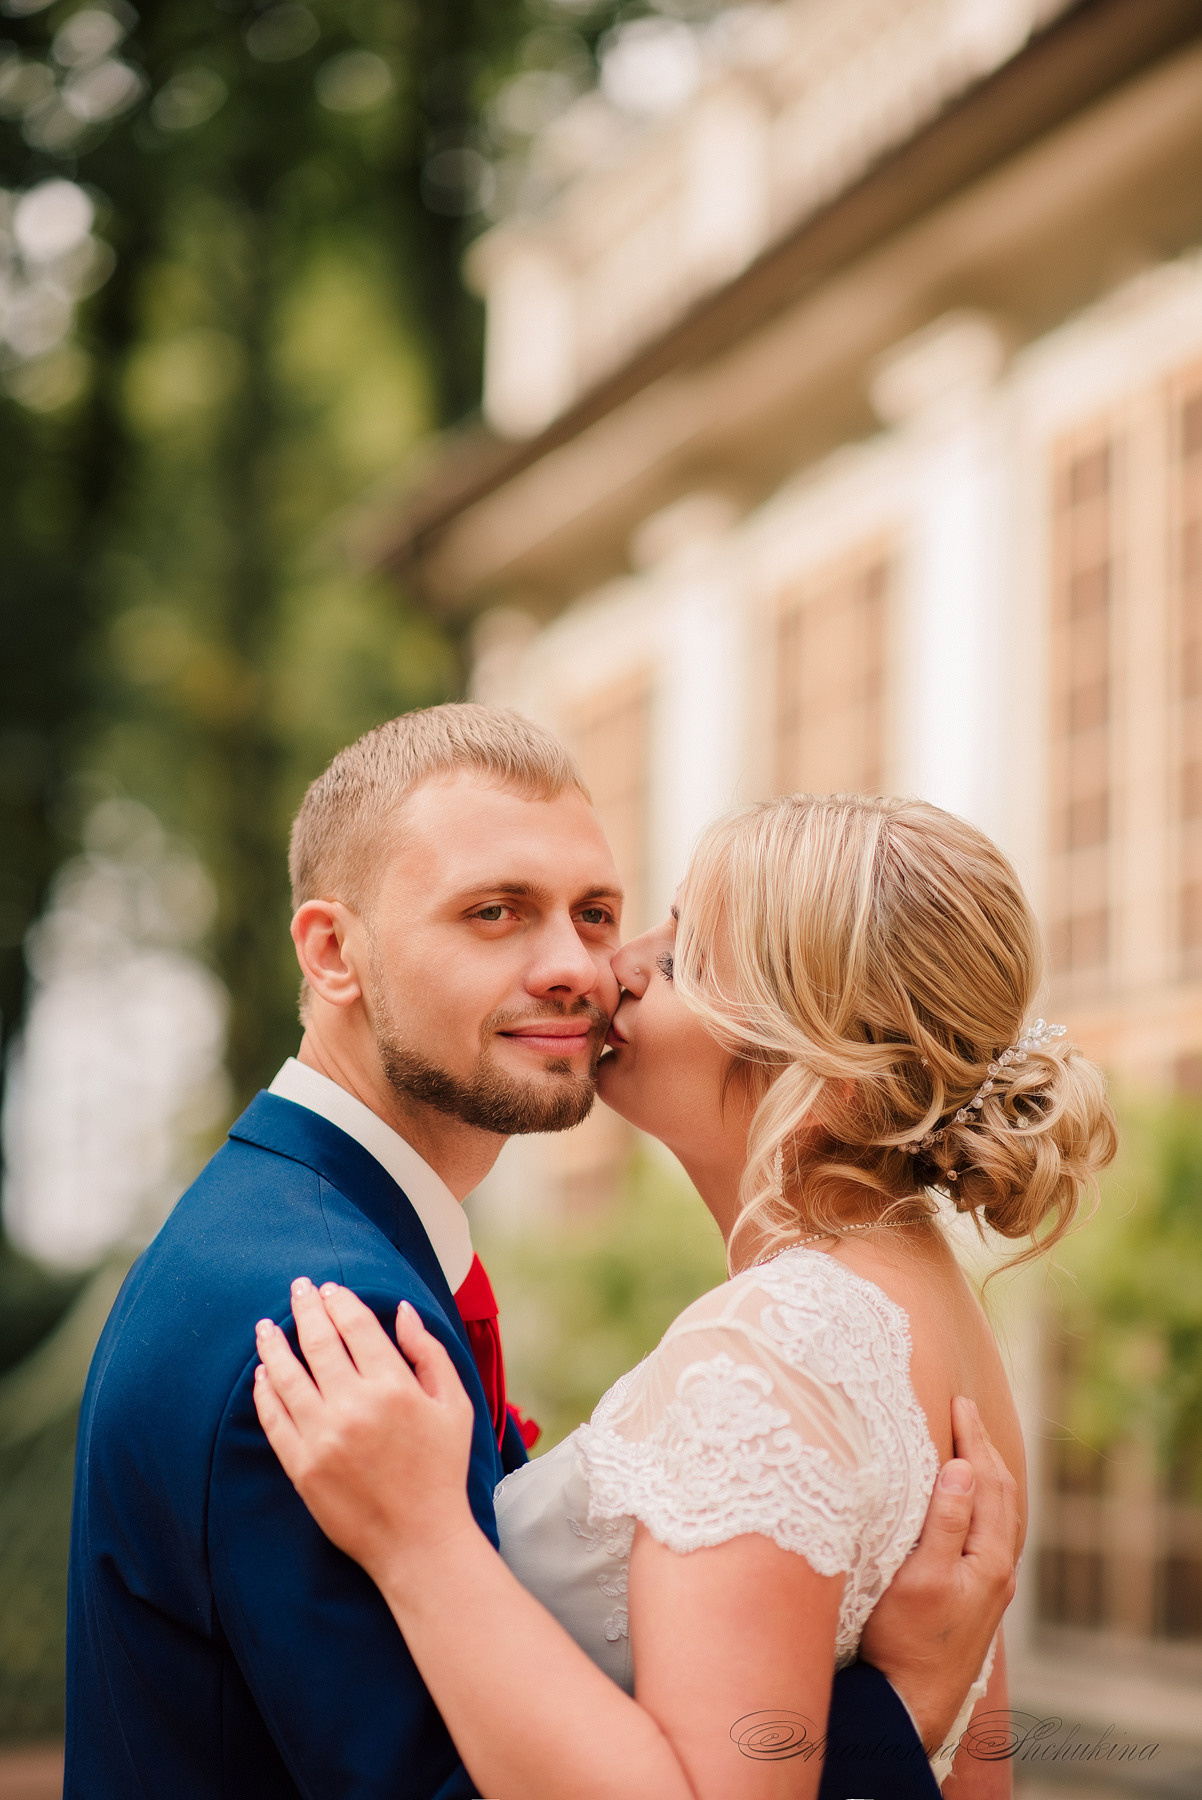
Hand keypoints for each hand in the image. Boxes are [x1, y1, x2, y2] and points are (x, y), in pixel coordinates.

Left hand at [253, 1278, 478, 1584]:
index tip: (330, 1288)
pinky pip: (274, 1419)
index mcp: (395, 1387)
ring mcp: (324, 1438)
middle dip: (306, 1308)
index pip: (357, 1327)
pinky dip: (265, 1391)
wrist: (419, 1540)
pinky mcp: (302, 1467)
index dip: (341, 1302)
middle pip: (318, 1342)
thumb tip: (401, 1311)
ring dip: (274, 1344)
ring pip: (287, 1376)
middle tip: (297, 1288)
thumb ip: (429, 1352)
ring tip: (266, 1325)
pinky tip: (263, 1374)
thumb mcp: (455, 1405)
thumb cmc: (442, 1469)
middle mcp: (355, 1407)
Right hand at [859, 1397, 1019, 1750]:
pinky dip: (983, 1502)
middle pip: (1002, 1495)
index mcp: (989, 1560)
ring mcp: (989, 1587)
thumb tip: (964, 1468)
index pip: (988, 1482)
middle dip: (984, 1448)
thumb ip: (946, 1522)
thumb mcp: (919, 1576)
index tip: (957, 1402)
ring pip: (999, 1515)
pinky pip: (989, 1533)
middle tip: (965, 1409)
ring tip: (971, 1444)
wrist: (908, 1704)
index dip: (974, 1439)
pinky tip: (968, 1502)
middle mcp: (998, 1571)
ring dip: (987, 1473)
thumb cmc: (904, 1641)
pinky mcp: (975, 1599)